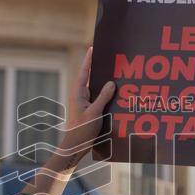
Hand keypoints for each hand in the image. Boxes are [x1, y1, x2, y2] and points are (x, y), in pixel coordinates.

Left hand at [21, 48, 113, 194]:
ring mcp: (85, 104)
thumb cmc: (82, 130)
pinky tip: (118, 96)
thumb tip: (111, 83)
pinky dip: (108, 97)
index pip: (84, 72)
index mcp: (78, 93)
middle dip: (100, 69)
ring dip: (106, 85)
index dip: (89, 59)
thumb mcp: (95, 112)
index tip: (93, 47)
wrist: (76, 147)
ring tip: (118, 76)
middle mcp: (81, 96)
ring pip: (97, 90)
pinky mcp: (90, 112)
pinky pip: (100, 100)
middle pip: (91, 79)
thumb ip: (104, 96)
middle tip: (110, 59)